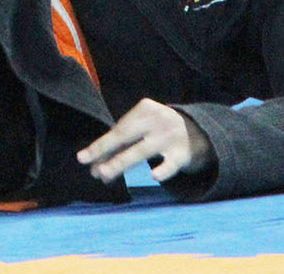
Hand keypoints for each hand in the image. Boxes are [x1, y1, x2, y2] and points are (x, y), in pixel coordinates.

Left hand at [77, 99, 212, 183]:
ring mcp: (171, 135)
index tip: (83, 158)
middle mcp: (157, 119)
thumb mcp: (144, 126)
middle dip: (106, 150)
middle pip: (126, 135)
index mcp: (145, 108)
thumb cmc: (160, 130)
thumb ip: (123, 143)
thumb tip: (95, 166)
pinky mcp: (183, 153)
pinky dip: (163, 169)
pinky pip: (171, 163)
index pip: (119, 128)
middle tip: (91, 167)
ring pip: (142, 151)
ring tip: (105, 174)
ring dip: (121, 162)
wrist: (199, 132)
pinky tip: (154, 176)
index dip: (101, 145)